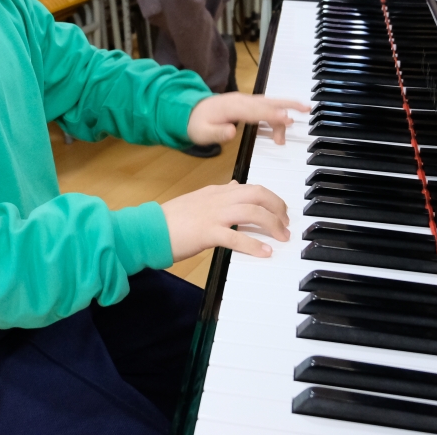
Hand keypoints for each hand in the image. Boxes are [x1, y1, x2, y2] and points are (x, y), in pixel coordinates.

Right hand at [162, 181, 289, 259]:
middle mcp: (218, 199)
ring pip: (252, 212)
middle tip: (286, 224)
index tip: (281, 211)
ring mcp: (213, 215)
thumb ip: (218, 192)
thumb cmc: (172, 219)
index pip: (252, 187)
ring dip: (272, 225)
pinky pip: (236, 236)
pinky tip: (265, 252)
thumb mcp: (197, 199)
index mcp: (216, 191)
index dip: (271, 199)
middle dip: (278, 208)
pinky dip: (254, 245)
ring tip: (282, 237)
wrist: (149, 229)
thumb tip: (235, 185)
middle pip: (258, 195)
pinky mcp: (207, 233)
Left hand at [187, 92, 309, 145]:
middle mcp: (241, 101)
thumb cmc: (197, 123)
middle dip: (287, 104)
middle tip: (306, 108)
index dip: (271, 114)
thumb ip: (217, 134)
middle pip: (267, 102)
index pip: (254, 111)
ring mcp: (245, 101)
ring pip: (268, 104)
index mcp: (231, 107)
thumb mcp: (201, 133)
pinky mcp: (247, 105)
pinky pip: (265, 107)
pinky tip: (286, 121)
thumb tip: (232, 132)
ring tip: (294, 125)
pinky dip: (277, 113)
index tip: (287, 118)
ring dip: (283, 112)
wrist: (189, 111)